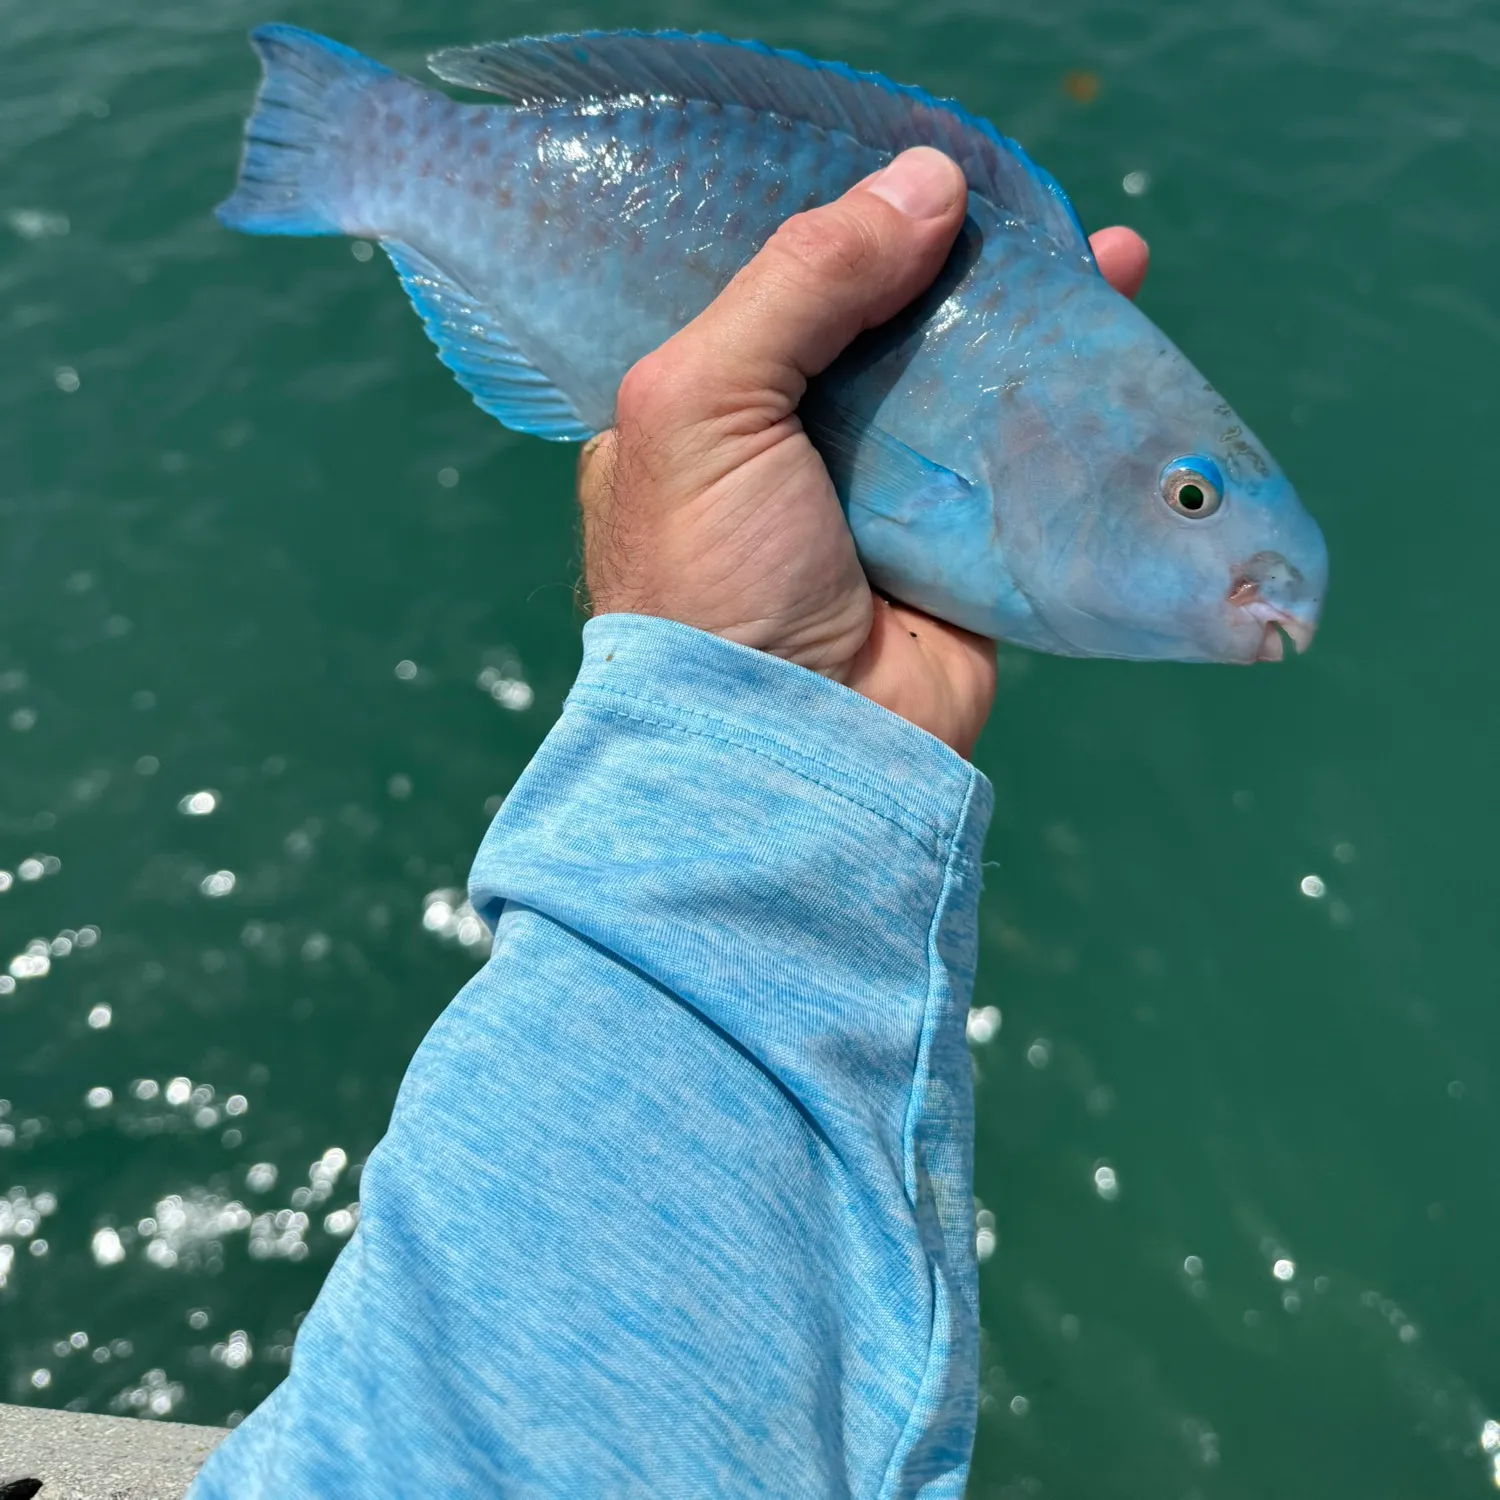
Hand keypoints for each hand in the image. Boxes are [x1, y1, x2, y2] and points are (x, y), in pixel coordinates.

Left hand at [578, 148, 1148, 757]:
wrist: (791, 749)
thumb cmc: (712, 579)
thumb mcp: (704, 405)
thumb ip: (798, 281)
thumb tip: (928, 181)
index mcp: (705, 415)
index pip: (771, 294)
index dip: (839, 228)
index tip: (909, 170)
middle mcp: (793, 453)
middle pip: (884, 329)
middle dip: (954, 262)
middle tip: (1016, 201)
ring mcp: (885, 501)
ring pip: (969, 383)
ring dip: (1033, 317)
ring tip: (1099, 248)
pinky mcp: (965, 548)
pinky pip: (1028, 456)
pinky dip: (1078, 400)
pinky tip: (1123, 326)